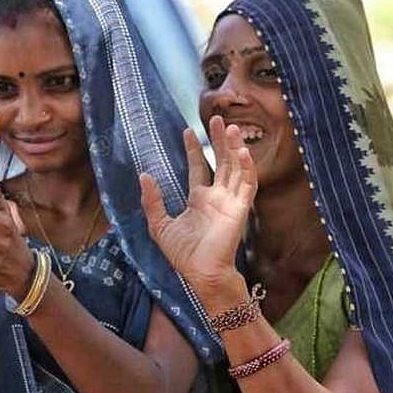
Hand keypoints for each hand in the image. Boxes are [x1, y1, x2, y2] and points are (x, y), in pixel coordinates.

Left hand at [139, 116, 256, 298]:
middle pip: (220, 162)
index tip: (187, 131)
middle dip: (218, 141)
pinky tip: (243, 152)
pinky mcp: (240, 209)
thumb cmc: (183, 255)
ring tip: (230, 128)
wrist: (201, 274)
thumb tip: (144, 176)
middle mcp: (217, 197)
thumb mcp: (160, 226)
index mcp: (199, 200)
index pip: (198, 168)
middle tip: (216, 118)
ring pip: (235, 168)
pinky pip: (247, 185)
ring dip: (234, 148)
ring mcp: (230, 201)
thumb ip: (153, 201)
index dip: (193, 150)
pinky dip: (247, 168)